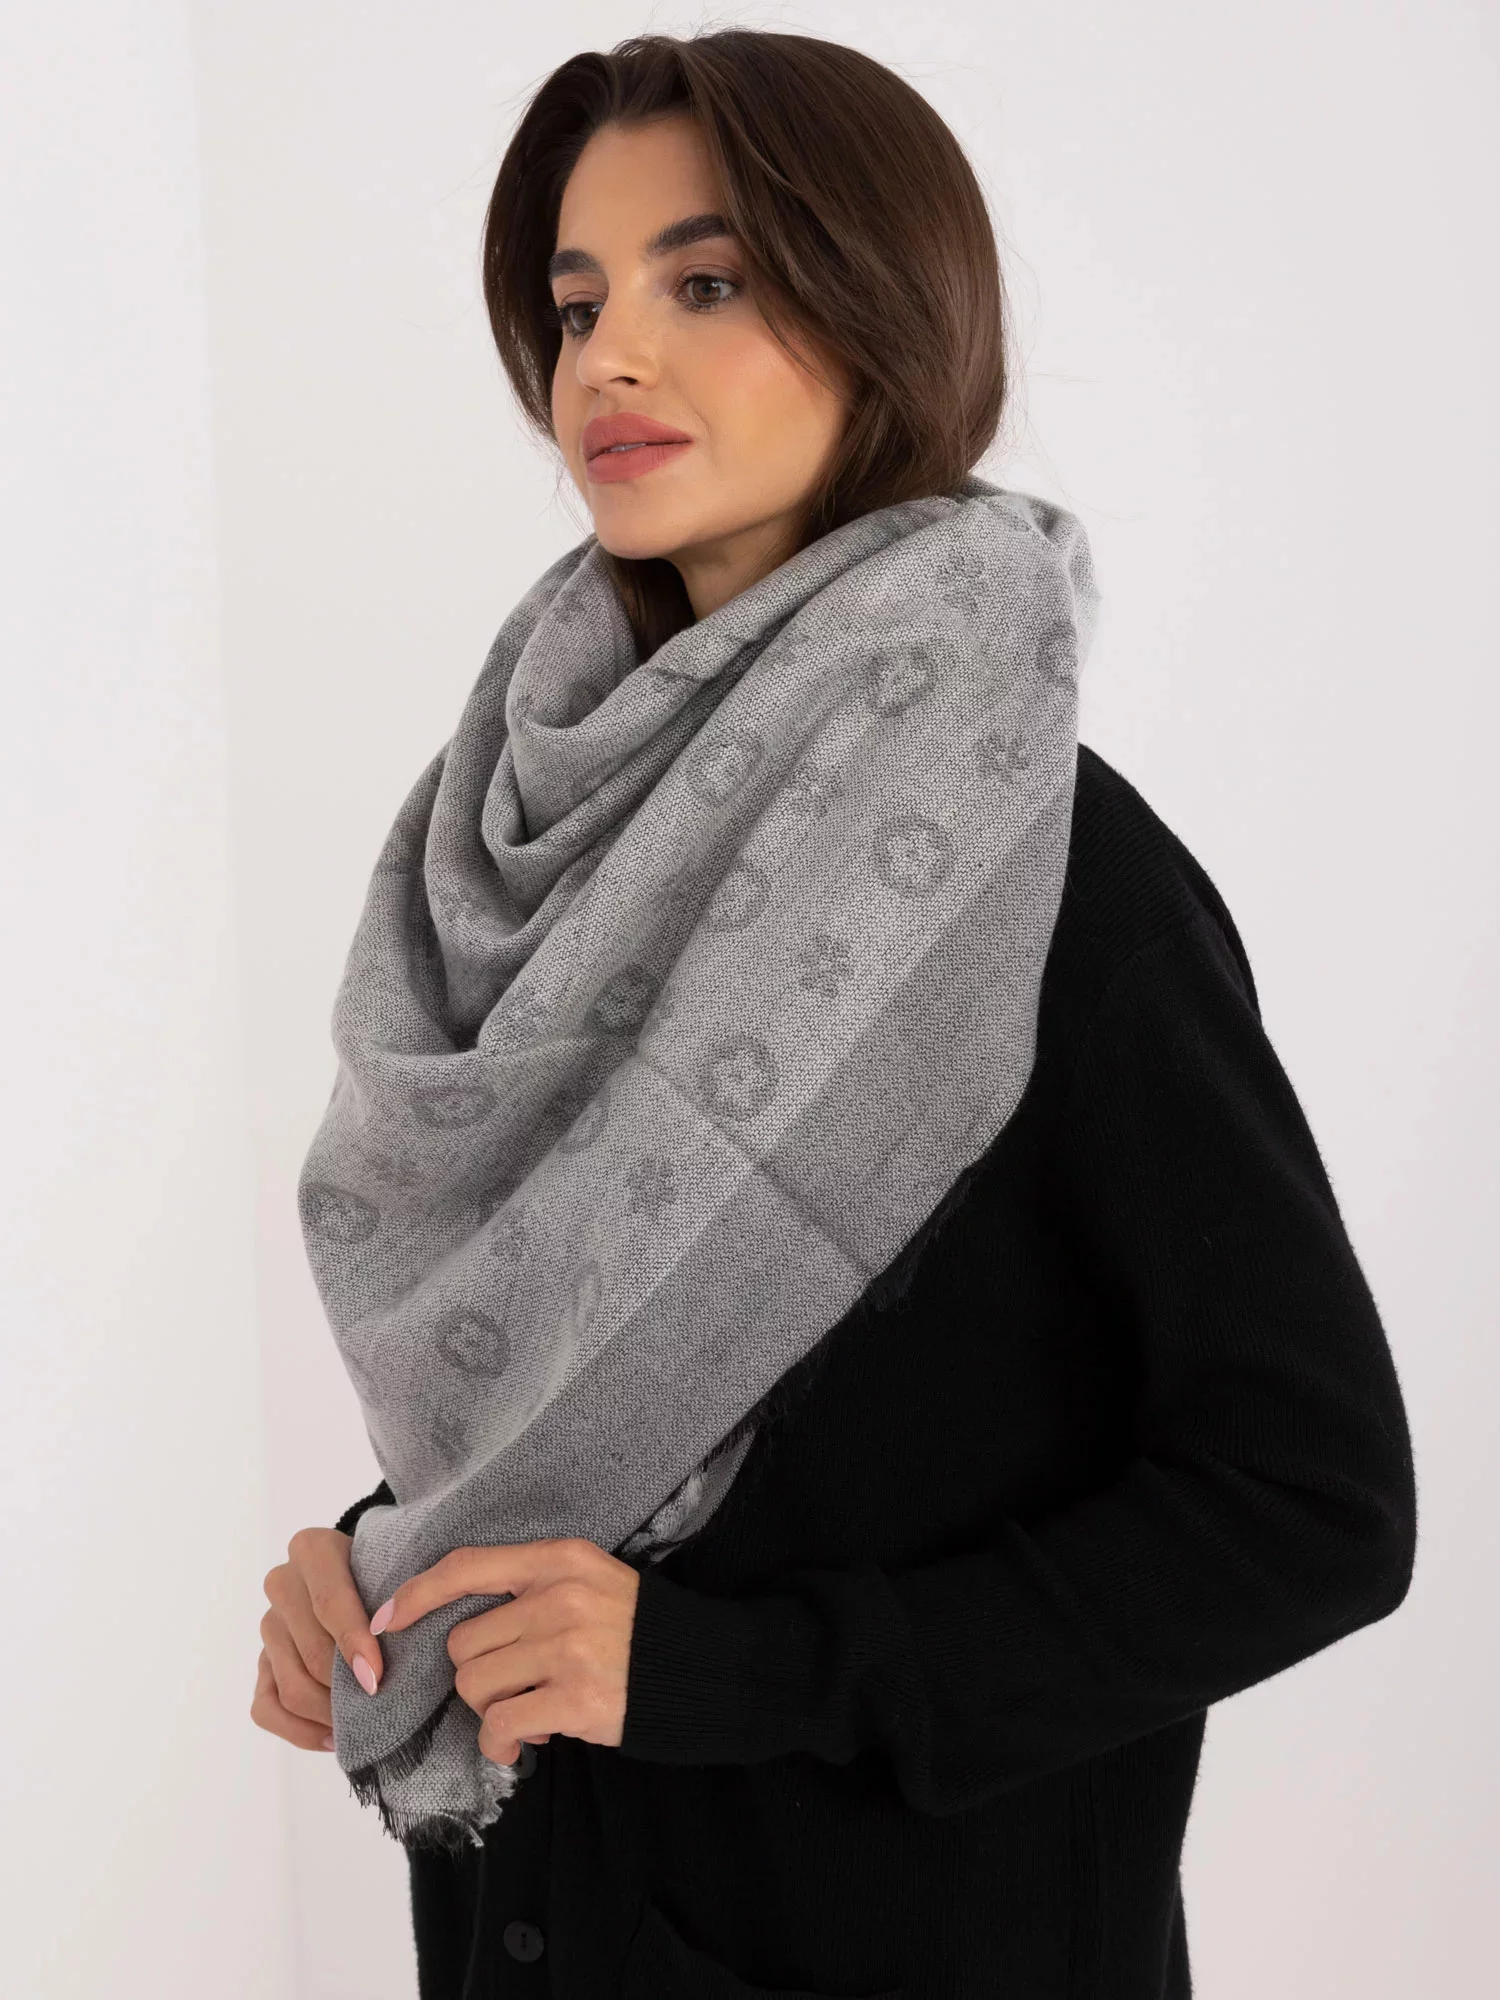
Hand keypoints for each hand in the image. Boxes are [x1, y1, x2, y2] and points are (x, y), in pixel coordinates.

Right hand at [252, 1526, 384, 1752]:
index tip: (376, 1677)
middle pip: (312, 1653)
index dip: (353, 1643)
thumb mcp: (391, 1568)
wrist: (363, 1572)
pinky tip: (335, 1736)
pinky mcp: (261, 1663)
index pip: (330, 1603)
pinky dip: (301, 1731)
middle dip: (347, 1689)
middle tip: (380, 1710)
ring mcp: (268, 1626)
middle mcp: (282, 1584)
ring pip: (291, 1687)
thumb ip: (393, 1599)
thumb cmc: (385, 1572)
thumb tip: (388, 1662)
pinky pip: (267, 1709)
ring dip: (329, 1714)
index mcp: (311, 1549)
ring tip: (364, 1726)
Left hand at [371, 1537, 641, 1768]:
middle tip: (512, 1686)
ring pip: (475, 1685)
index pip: (467, 1566)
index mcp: (559, 1559)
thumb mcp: (588, 1580)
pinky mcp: (574, 1697)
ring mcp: (566, 1646)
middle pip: (463, 1642)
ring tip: (525, 1713)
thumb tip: (458, 1620)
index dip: (417, 1594)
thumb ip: (532, 1587)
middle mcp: (558, 1597)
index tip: (386, 1619)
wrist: (698, 1669)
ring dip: (489, 1710)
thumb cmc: (634, 1628)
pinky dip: (499, 1744)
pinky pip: (499, 1724)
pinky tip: (521, 1744)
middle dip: (476, 1674)